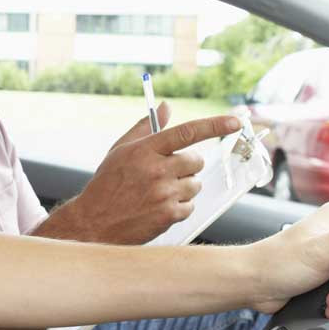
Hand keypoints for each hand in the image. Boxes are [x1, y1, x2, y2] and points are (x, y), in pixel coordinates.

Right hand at [47, 103, 241, 244]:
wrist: (93, 222)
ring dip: (183, 187)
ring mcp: (164, 193)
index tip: (235, 121)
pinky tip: (157, 207)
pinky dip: (178, 207)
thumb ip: (145, 127)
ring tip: (158, 193)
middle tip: (168, 172)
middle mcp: (156, 169)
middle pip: (195, 160)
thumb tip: (166, 107)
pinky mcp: (168, 214)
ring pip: (195, 184)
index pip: (187, 132)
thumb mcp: (120, 151)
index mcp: (144, 149)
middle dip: (188, 165)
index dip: (215, 125)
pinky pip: (190, 206)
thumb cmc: (107, 184)